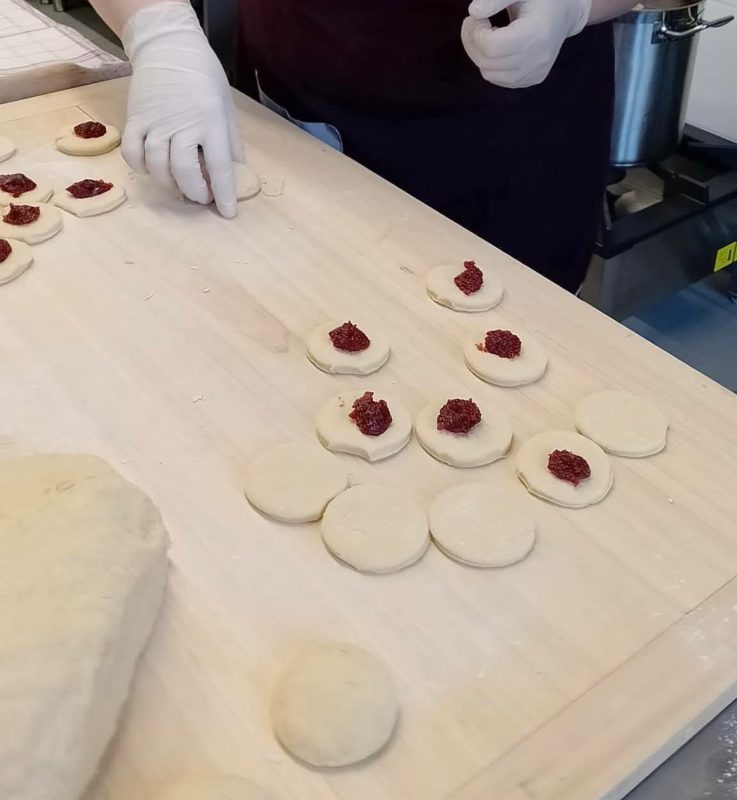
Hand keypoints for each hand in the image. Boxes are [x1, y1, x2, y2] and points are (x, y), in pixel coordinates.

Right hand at [121, 2, 242, 217]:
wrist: (168, 46)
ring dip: (169, 184)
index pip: (220, 167)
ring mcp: (155, 123)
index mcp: (210, 123)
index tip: (227, 213)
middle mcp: (182, 126)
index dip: (224, 195)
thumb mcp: (226, 108)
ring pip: (157, 167)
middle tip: (202, 197)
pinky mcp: (134, 119)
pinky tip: (152, 169)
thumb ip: (231, 142)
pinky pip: (133, 154)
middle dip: (195, 192)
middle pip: (184, 172)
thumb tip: (237, 173)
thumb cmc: (203, 77)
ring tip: (179, 186)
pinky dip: (141, 168)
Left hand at [461, 0, 592, 88]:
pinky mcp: (532, 79)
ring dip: (478, 54)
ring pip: (490, 74)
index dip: (475, 32)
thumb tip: (474, 12)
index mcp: (537, 33)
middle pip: (488, 62)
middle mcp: (538, 58)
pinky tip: (496, 47)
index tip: (475, 17)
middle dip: (472, 42)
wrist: (564, 12)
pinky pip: (499, 80)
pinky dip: (490, 65)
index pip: (493, 46)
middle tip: (473, 23)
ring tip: (484, 34)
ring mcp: (536, 72)